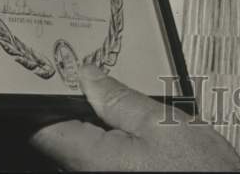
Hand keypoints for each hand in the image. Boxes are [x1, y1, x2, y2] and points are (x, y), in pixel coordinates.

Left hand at [31, 63, 239, 171]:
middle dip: (79, 108)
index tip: (63, 78)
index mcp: (91, 159)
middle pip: (63, 138)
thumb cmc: (196, 168)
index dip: (48, 99)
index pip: (44, 129)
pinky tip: (132, 133)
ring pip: (81, 149)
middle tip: (102, 84)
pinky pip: (97, 160)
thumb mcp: (159, 120)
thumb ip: (118, 97)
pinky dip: (109, 142)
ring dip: (96, 126)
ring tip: (126, 109)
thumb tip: (88, 76)